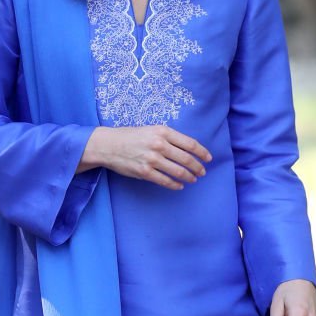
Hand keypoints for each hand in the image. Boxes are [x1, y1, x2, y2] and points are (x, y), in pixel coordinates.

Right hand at [82, 125, 211, 189]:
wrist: (108, 145)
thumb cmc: (129, 136)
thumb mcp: (150, 129)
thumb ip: (168, 137)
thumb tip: (187, 149)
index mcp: (162, 132)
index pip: (190, 144)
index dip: (202, 152)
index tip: (208, 158)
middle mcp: (159, 145)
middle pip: (187, 159)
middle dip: (197, 167)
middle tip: (202, 171)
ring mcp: (152, 159)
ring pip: (178, 171)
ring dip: (189, 177)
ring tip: (193, 179)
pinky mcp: (145, 172)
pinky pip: (165, 181)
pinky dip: (175, 185)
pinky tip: (179, 185)